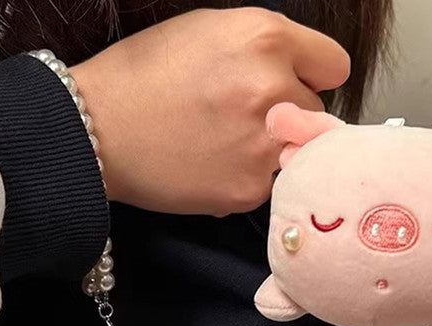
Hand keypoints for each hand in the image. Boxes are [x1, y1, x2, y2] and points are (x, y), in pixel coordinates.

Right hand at [71, 8, 349, 215]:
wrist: (96, 131)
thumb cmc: (142, 74)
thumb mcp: (208, 30)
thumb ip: (265, 47)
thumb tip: (299, 73)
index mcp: (266, 39)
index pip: (334, 66)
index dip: (312, 75)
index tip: (296, 84)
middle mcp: (275, 90)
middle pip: (317, 112)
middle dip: (289, 113)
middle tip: (243, 117)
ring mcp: (264, 146)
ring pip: (297, 152)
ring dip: (273, 149)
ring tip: (225, 144)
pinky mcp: (250, 190)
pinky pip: (270, 183)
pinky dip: (248, 178)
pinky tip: (213, 167)